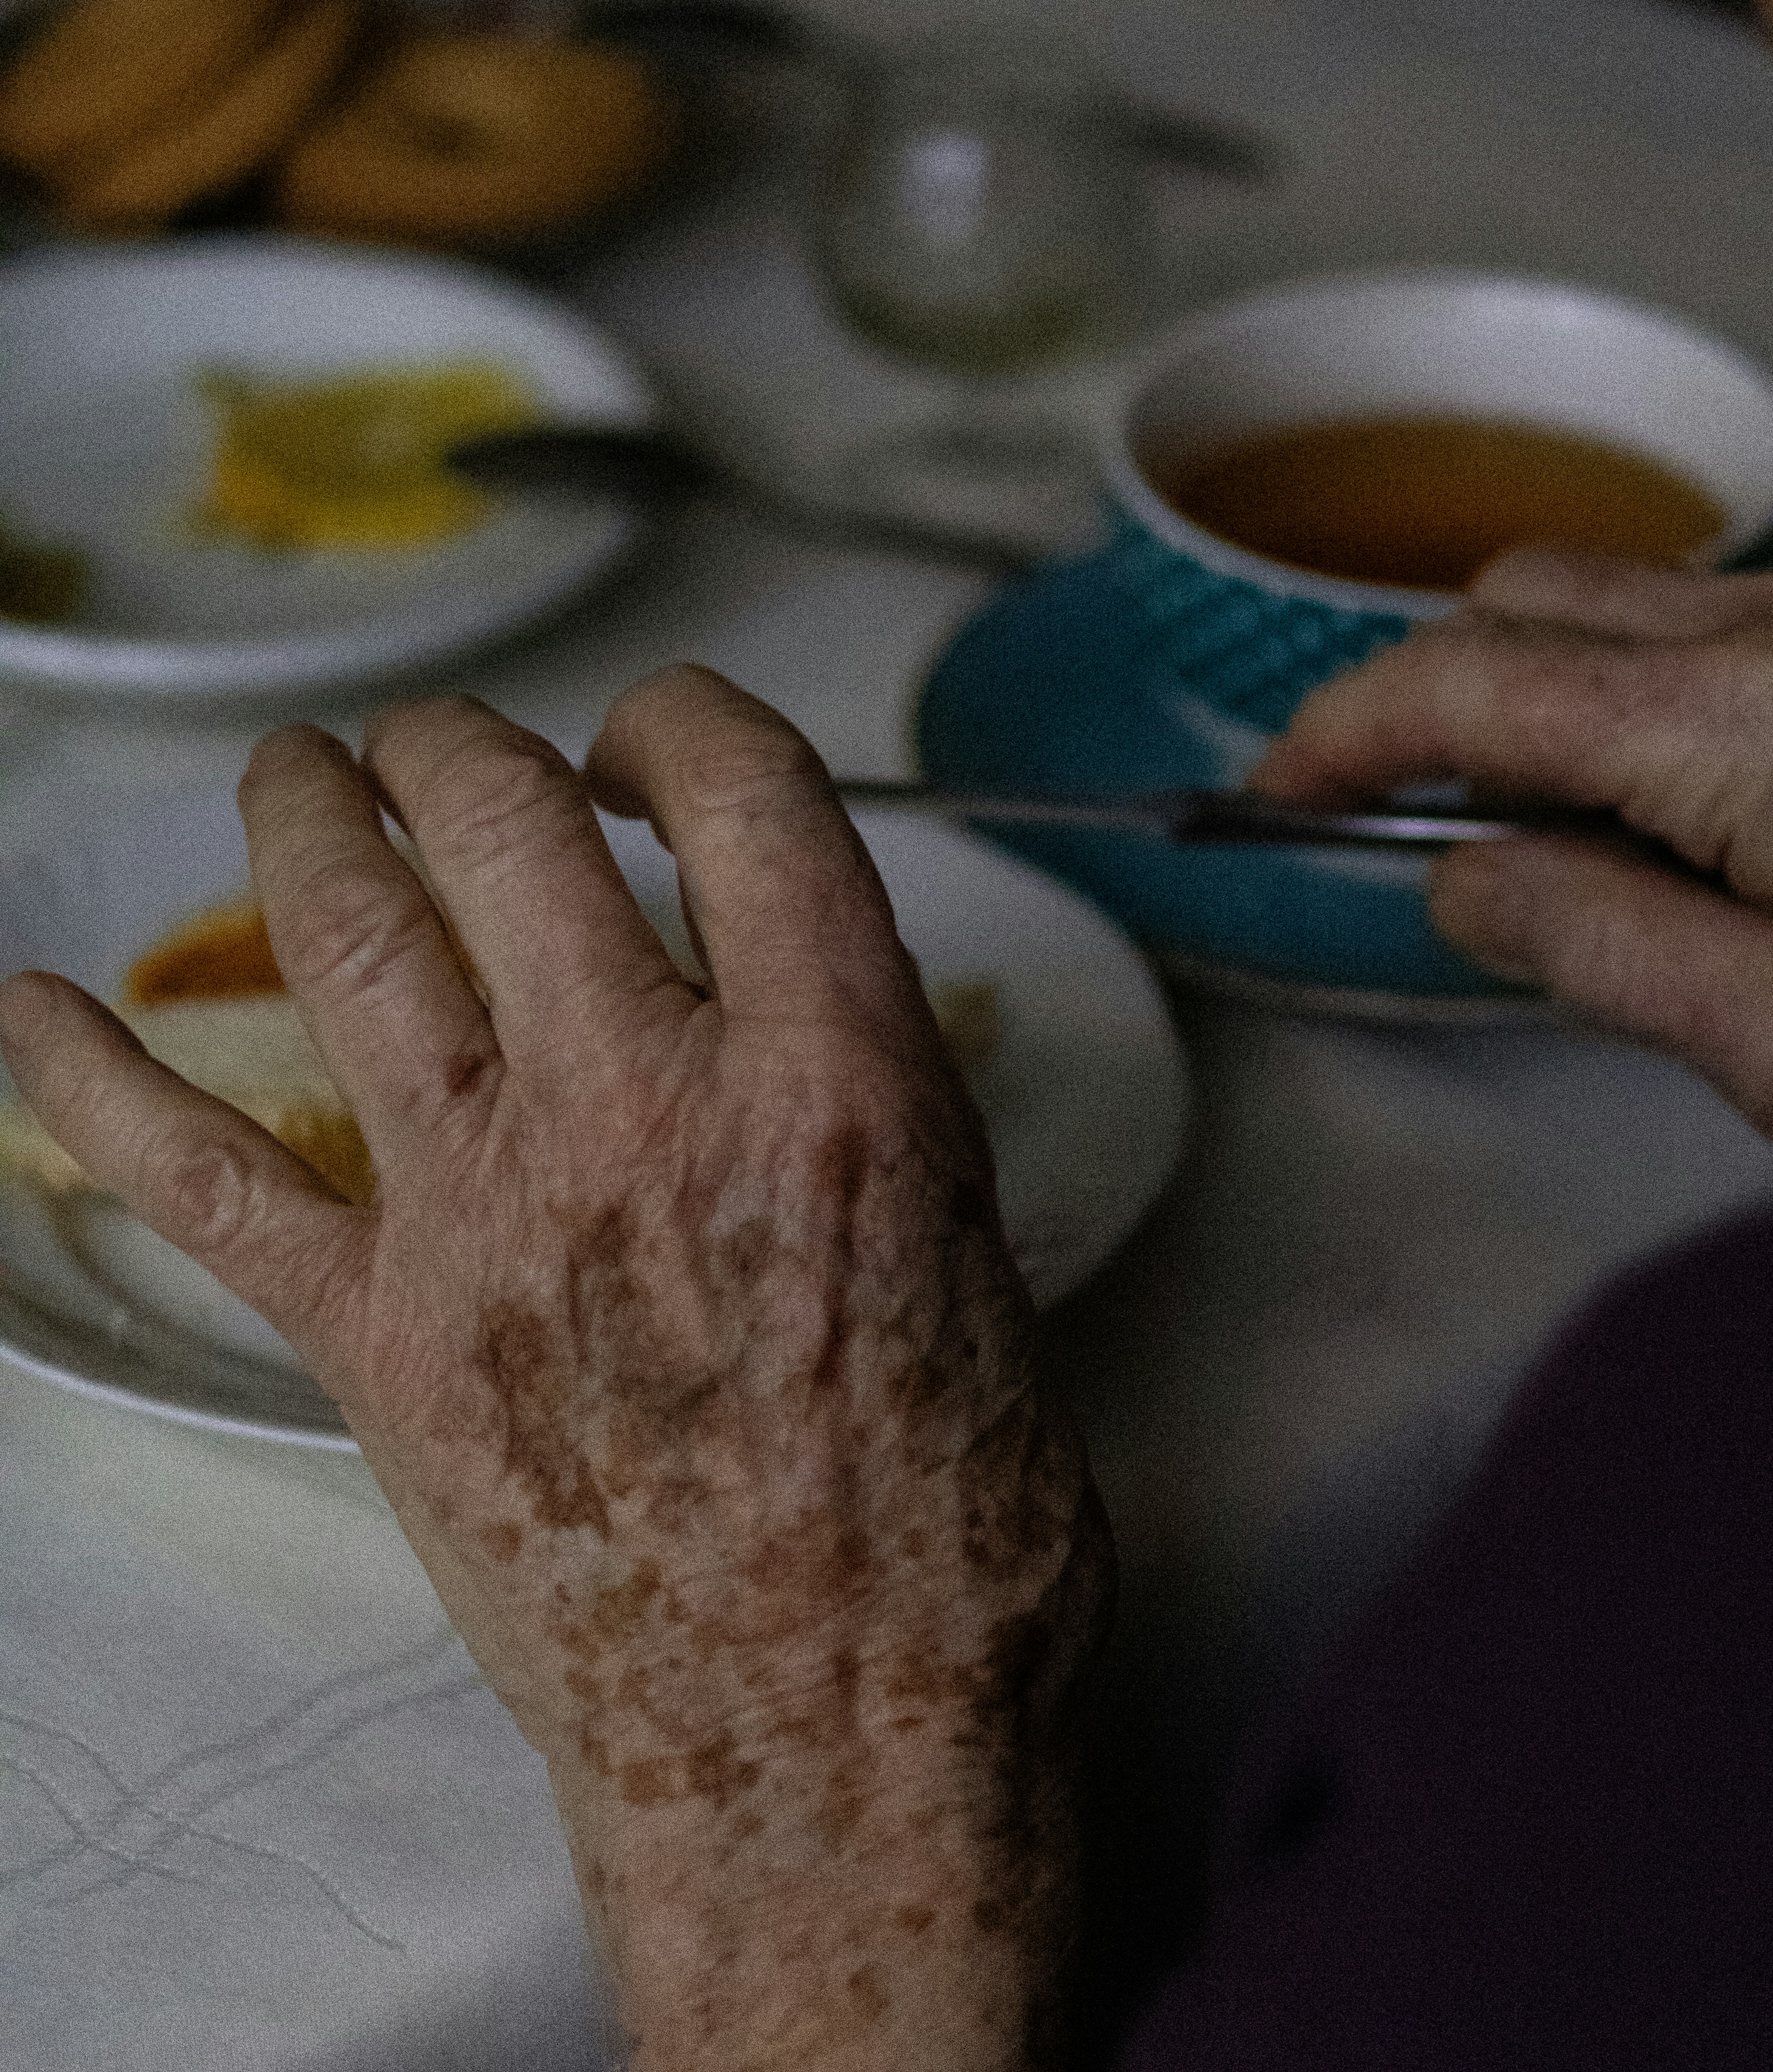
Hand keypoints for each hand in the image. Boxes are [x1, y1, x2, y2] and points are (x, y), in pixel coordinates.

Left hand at [0, 671, 1107, 2071]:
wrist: (830, 1755)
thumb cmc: (946, 1534)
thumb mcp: (975, 1243)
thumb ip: (873, 1090)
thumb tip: (801, 1000)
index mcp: (829, 1081)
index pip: (739, 787)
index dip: (687, 720)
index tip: (661, 744)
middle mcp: (641, 1113)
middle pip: (505, 814)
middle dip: (468, 742)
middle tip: (461, 749)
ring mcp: (485, 1218)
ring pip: (351, 932)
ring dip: (309, 814)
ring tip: (301, 773)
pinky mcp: (376, 1341)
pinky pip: (200, 1177)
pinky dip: (95, 1082)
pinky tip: (30, 1011)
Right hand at [1255, 554, 1772, 1168]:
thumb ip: (1591, 941)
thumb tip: (1463, 880)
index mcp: (1762, 727)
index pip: (1475, 684)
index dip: (1348, 730)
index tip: (1283, 785)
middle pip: (1537, 594)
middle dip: (1449, 695)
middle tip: (1433, 831)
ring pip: (1640, 594)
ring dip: (1566, 688)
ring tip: (1595, 844)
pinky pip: (1752, 609)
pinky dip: (1676, 679)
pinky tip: (1707, 802)